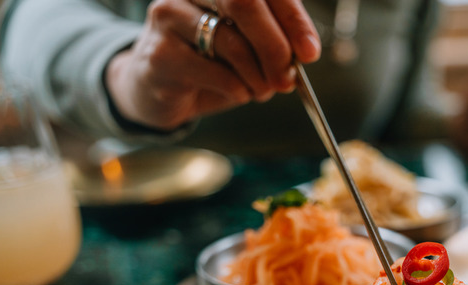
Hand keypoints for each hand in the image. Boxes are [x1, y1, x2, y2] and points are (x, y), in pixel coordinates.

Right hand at [105, 0, 320, 130]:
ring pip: (232, 41)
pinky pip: (216, 72)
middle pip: (245, 3)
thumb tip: (305, 52)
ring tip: (263, 90)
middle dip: (275, 46)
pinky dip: (238, 89)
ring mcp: (169, 16)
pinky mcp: (160, 53)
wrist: (156, 88)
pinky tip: (239, 93)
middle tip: (288, 78)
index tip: (310, 51)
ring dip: (258, 75)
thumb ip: (274, 40)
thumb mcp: (247, 46)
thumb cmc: (209, 62)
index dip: (292, 19)